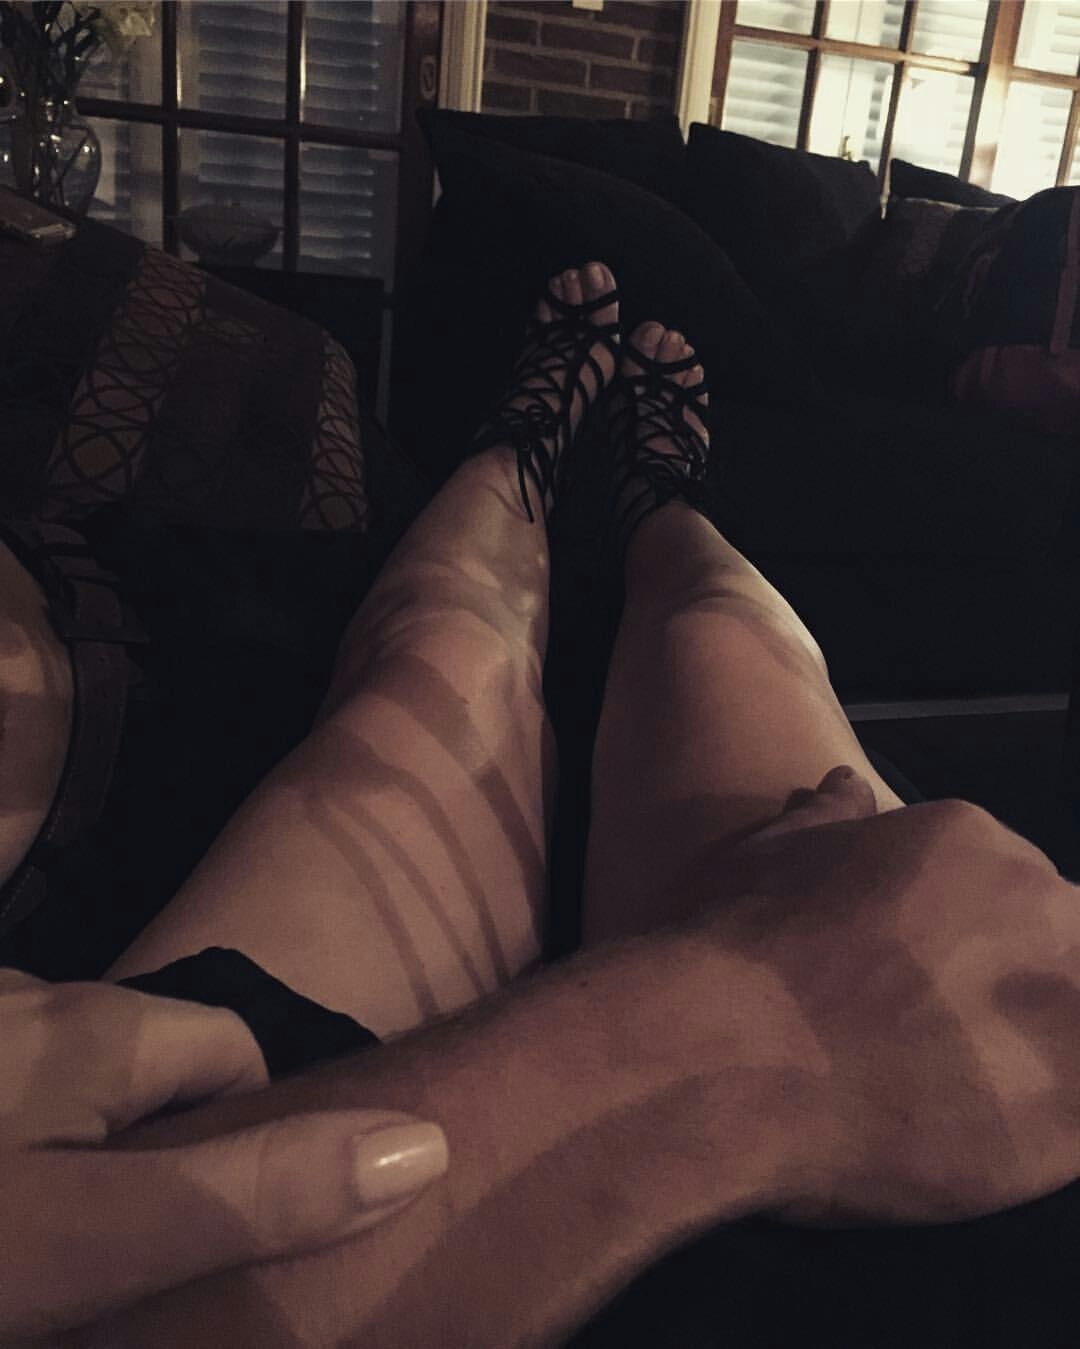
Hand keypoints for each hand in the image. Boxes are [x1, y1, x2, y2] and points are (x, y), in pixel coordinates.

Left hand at [0, 971, 447, 1342]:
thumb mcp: (94, 1234)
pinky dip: (18, 1139)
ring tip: (45, 1246)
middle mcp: (38, 992)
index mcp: (102, 1018)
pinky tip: (3, 1209)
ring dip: (79, 1146)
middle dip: (161, 1146)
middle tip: (111, 1254)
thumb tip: (422, 1145)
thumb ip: (250, 1190)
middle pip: (157, 1059)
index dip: (243, 1143)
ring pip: (75, 1080)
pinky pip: (13, 1092)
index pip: (236, 1049)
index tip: (196, 1238)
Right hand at [705, 766, 1079, 1227]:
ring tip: (951, 1092)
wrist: (728, 1047)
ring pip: (1071, 1027)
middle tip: (929, 1041)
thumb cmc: (741, 942)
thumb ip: (828, 821)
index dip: (966, 946)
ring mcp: (1063, 1002)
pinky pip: (1076, 1117)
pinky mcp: (1073, 1106)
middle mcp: (1035, 903)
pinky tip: (975, 1135)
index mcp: (971, 843)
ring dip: (1029, 1053)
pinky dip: (1041, 1126)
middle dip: (1007, 990)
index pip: (1008, 893)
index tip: (919, 984)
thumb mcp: (773, 854)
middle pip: (1057, 949)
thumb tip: (844, 785)